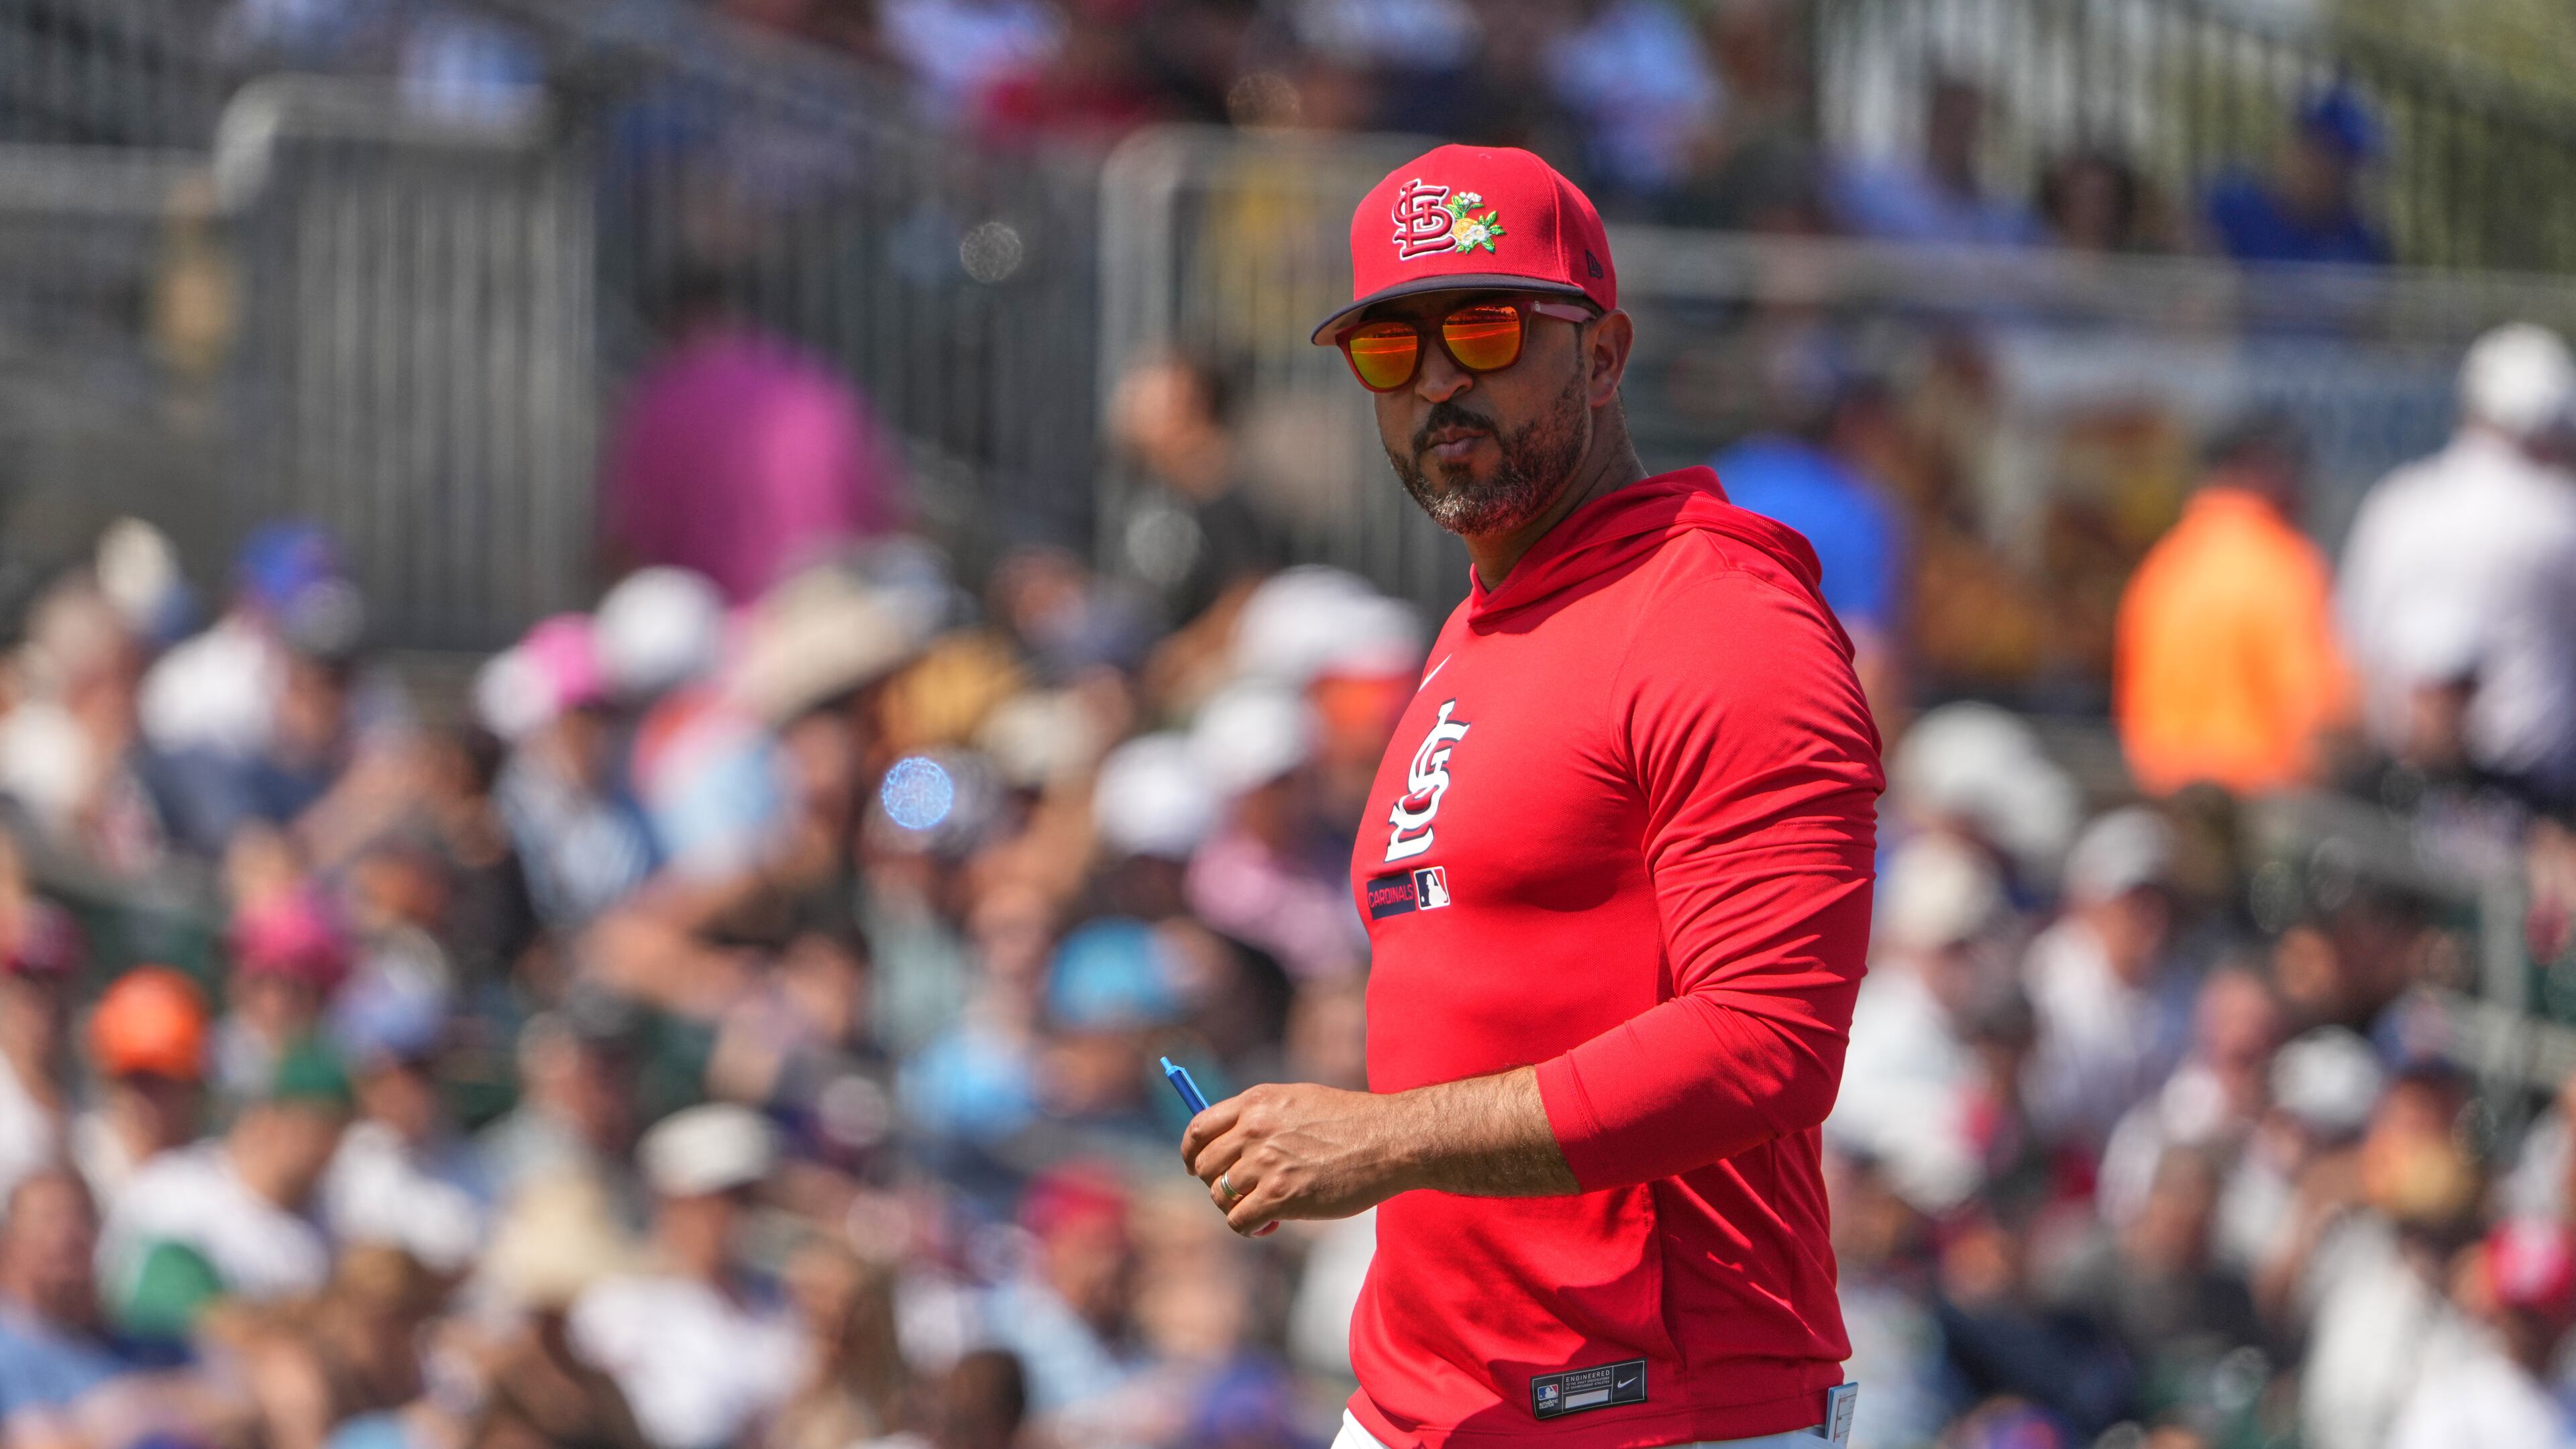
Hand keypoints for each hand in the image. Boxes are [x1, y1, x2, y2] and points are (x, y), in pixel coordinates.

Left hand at [1180, 1082, 1412, 1236]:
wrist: (1389, 1141)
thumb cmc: (1351, 1123)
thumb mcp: (1299, 1101)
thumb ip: (1262, 1118)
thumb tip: (1229, 1145)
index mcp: (1256, 1102)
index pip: (1198, 1128)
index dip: (1191, 1152)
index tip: (1195, 1167)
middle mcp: (1254, 1130)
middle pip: (1205, 1166)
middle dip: (1216, 1184)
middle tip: (1240, 1194)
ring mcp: (1265, 1163)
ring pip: (1220, 1196)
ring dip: (1236, 1208)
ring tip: (1263, 1210)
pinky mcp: (1280, 1196)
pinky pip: (1239, 1220)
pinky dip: (1249, 1227)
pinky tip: (1269, 1224)